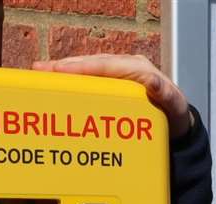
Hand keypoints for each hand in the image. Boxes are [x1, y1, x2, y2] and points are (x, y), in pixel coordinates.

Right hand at [32, 54, 191, 138]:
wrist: (176, 127)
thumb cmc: (174, 116)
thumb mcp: (174, 106)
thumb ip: (165, 95)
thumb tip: (153, 82)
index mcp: (138, 69)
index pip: (105, 65)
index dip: (82, 67)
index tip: (60, 70)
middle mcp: (125, 68)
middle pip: (90, 64)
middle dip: (64, 66)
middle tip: (39, 70)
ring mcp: (117, 76)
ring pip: (86, 70)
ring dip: (63, 71)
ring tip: (40, 74)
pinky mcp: (111, 87)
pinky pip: (89, 81)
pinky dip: (70, 82)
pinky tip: (54, 85)